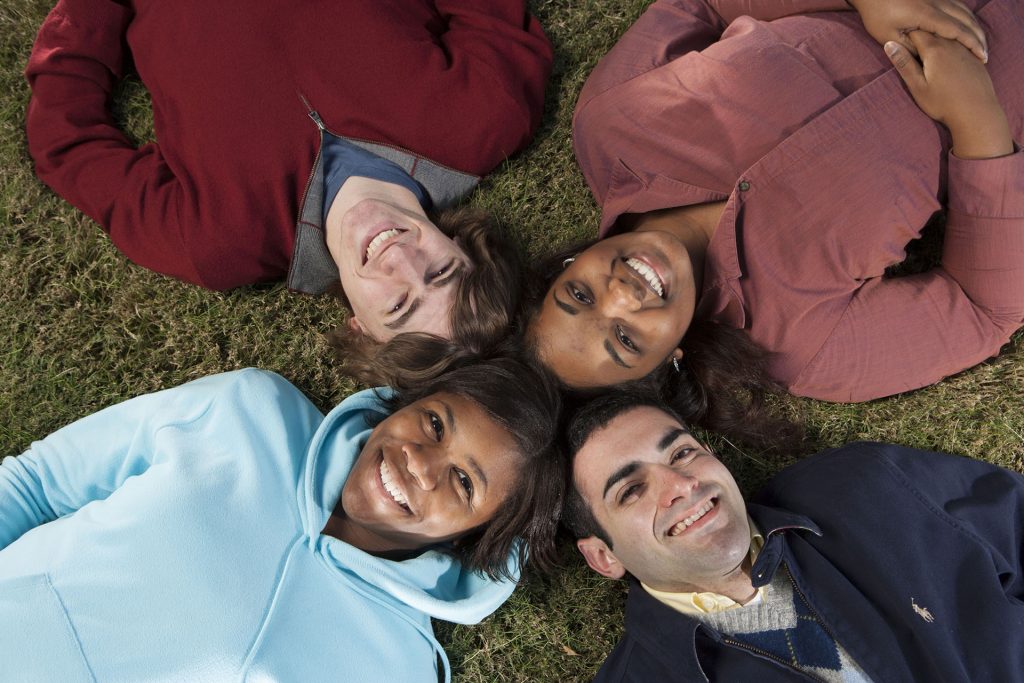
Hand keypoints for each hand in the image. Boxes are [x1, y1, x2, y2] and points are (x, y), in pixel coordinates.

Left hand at [848, 0, 987, 62]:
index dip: (972, 44)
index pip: (957, 31)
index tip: (981, 57)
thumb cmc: (877, 15)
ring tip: (980, 44)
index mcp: (926, 15)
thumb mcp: (888, 37)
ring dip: (974, 27)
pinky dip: (967, 17)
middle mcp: (937, 3)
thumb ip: (909, 49)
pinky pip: (958, 5)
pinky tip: (968, 28)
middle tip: (984, 55)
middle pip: (966, 20)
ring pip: (964, 11)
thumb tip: (928, 59)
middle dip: (978, 38)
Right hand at [886, 32, 1012, 158]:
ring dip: (936, 43)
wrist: (976, 113)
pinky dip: (950, 50)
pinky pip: (960, 45)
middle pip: (932, 31)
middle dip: (921, 38)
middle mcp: (952, 43)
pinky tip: (947, 66)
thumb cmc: (943, 103)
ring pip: (947, 36)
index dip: (906, 36)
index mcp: (934, 49)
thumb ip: (903, 63)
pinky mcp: (975, 57)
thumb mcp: (917, 86)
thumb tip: (889, 44)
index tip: (901, 47)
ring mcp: (966, 49)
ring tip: (930, 62)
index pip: (915, 31)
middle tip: (914, 56)